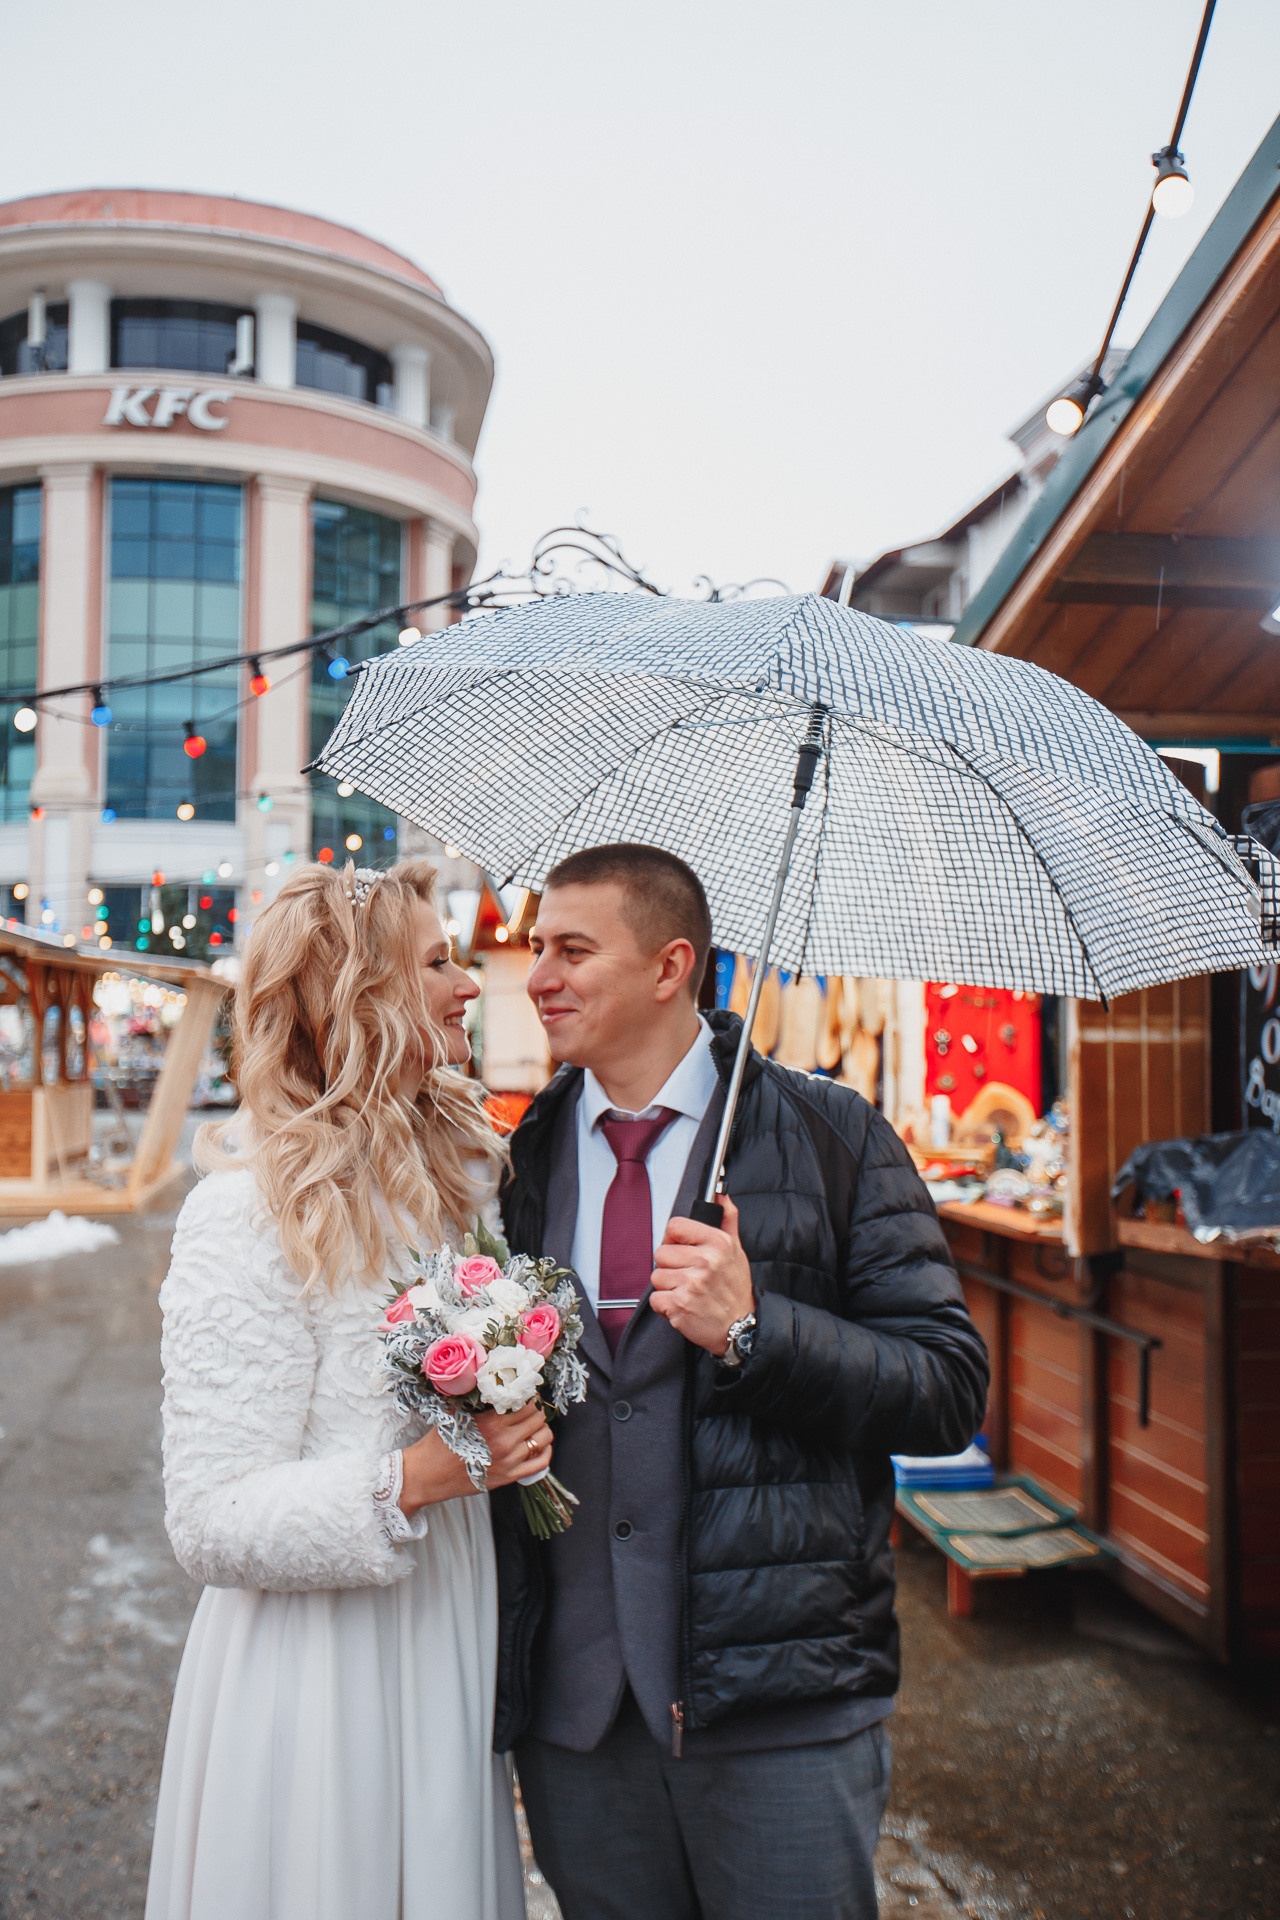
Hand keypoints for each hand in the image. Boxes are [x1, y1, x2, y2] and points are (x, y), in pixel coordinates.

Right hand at [399, 1402, 551, 1514]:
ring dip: (541, 1429)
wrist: (428, 1475)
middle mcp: (504, 1441)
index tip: (525, 1395)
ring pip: (543, 1438)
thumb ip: (473, 1398)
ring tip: (532, 1427)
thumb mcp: (454, 1413)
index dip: (529, 1396)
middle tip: (529, 1409)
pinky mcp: (510, 1477)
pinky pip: (541, 1464)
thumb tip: (487, 1378)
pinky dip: (545, 1453)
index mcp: (492, 1423)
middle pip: (538, 1418)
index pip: (527, 1403)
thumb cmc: (439, 1443)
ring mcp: (509, 1460)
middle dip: (536, 1410)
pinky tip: (537, 1446)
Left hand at [649, 1196, 753, 1356]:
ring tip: (687, 1292)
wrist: (742, 1327)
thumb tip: (720, 1194)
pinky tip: (683, 1306)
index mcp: (717, 1243)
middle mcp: (705, 1261)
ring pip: (656, 1277)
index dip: (673, 1239)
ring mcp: (692, 1284)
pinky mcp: (680, 1306)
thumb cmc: (735, 1289)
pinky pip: (655, 1299)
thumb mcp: (736, 1250)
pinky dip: (665, 1307)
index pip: (674, 1226)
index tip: (681, 1250)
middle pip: (661, 1253)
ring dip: (668, 1288)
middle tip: (688, 1276)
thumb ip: (727, 1219)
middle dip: (670, 1267)